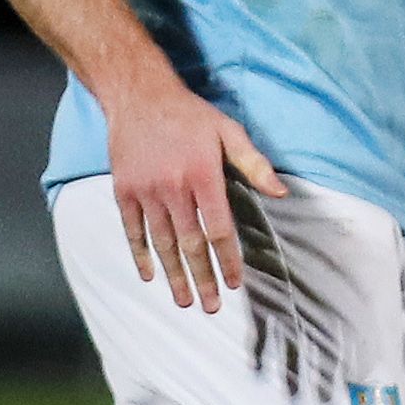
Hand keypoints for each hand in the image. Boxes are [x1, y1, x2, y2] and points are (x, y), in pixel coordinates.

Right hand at [105, 81, 285, 313]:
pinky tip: (150, 276)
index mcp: (203, 176)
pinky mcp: (123, 192)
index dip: (228, 259)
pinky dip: (141, 255)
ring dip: (173, 275)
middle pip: (191, 244)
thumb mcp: (229, 131)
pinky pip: (132, 231)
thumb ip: (254, 164)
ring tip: (184, 301)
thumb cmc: (191, 115)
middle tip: (211, 307)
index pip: (219, 229)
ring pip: (162, 243)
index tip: (235, 284)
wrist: (139, 97)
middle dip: (202, 278)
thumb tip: (281, 192)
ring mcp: (145, 192)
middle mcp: (173, 189)